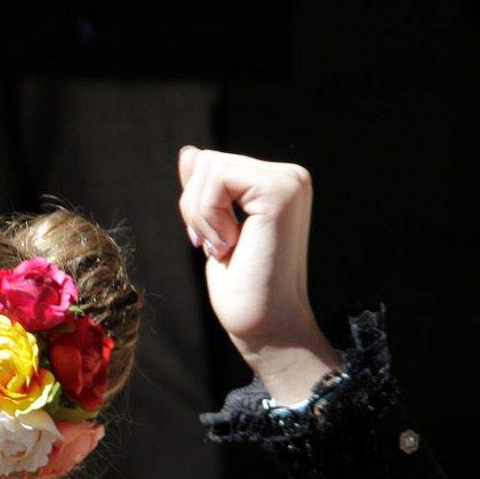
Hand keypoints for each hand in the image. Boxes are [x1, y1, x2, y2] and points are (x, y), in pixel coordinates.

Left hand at [176, 146, 339, 404]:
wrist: (265, 326)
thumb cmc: (242, 288)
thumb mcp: (212, 228)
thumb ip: (205, 189)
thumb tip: (189, 151)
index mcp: (277, 183)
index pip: (212, 165)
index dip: (196, 204)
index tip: (211, 242)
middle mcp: (290, 176)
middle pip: (208, 161)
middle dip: (195, 207)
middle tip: (217, 247)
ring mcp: (289, 181)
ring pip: (209, 167)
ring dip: (201, 215)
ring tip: (225, 248)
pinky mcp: (280, 190)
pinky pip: (217, 179)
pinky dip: (209, 216)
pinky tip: (229, 245)